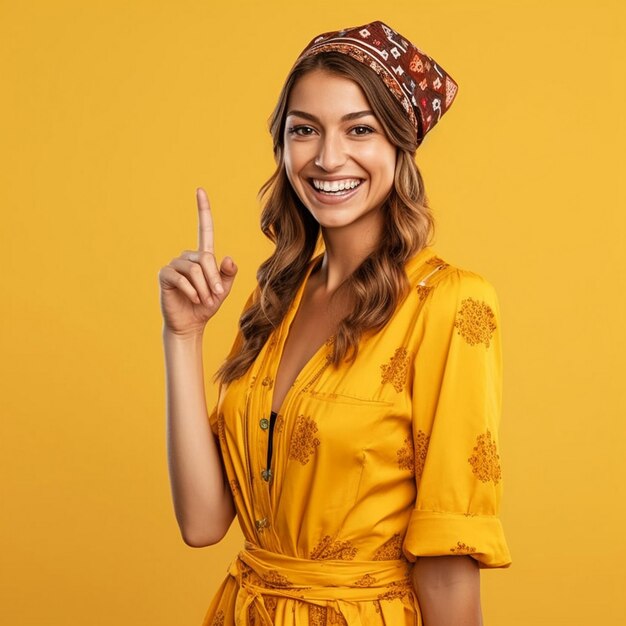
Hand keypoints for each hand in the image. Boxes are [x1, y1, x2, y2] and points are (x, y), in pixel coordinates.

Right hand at [158, 188, 237, 335]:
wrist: (190, 324)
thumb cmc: (206, 305)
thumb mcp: (223, 290)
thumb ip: (228, 274)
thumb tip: (228, 257)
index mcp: (202, 256)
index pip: (203, 229)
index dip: (203, 210)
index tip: (200, 190)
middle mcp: (187, 257)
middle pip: (205, 259)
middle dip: (214, 280)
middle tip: (216, 296)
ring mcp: (174, 265)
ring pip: (195, 270)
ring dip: (204, 288)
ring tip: (204, 300)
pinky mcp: (165, 275)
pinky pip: (182, 278)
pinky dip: (192, 291)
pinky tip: (194, 299)